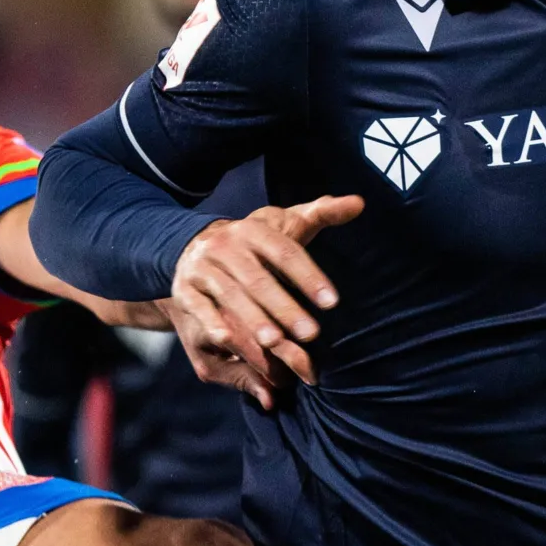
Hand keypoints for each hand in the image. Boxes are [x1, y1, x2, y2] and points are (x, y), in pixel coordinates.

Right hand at [170, 195, 363, 401]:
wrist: (194, 244)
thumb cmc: (255, 242)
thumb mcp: (287, 222)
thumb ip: (323, 213)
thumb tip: (359, 203)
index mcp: (254, 229)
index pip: (285, 252)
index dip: (309, 276)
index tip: (332, 302)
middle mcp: (226, 245)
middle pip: (259, 279)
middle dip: (284, 307)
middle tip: (311, 334)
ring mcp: (203, 267)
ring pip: (230, 294)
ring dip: (253, 319)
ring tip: (275, 342)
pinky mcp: (185, 288)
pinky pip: (199, 306)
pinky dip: (211, 321)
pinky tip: (227, 339)